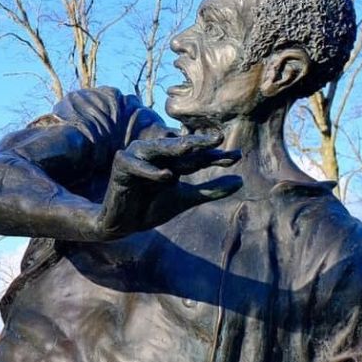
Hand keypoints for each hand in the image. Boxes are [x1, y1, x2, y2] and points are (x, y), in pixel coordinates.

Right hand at [92, 132, 241, 238]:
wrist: (122, 222)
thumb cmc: (151, 206)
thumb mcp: (185, 199)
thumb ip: (211, 190)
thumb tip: (241, 181)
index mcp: (172, 159)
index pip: (196, 156)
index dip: (215, 156)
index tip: (238, 156)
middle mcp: (156, 153)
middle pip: (179, 147)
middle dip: (198, 143)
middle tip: (218, 138)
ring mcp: (136, 157)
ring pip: (157, 149)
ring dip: (174, 148)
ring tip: (192, 148)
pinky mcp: (120, 166)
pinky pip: (136, 166)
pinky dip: (149, 171)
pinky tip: (166, 176)